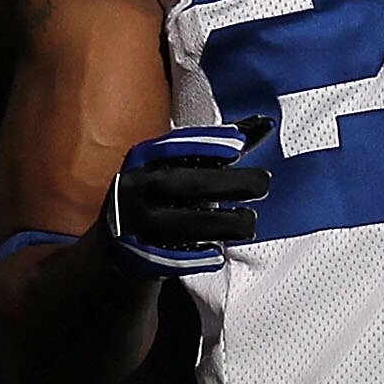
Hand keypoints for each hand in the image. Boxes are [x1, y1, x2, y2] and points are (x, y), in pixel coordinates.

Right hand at [101, 117, 271, 278]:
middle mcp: (136, 189)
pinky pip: (171, 258)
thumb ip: (219, 146)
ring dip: (220, 224)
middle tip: (261, 184)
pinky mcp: (140, 255)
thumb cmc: (160, 190)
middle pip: (182, 185)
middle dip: (225, 184)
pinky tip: (218, 253)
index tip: (240, 146)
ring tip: (247, 223)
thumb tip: (266, 124)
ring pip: (179, 224)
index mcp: (142, 160)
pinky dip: (197, 257)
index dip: (206, 144)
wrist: (117, 235)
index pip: (174, 146)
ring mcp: (136, 223)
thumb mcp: (178, 163)